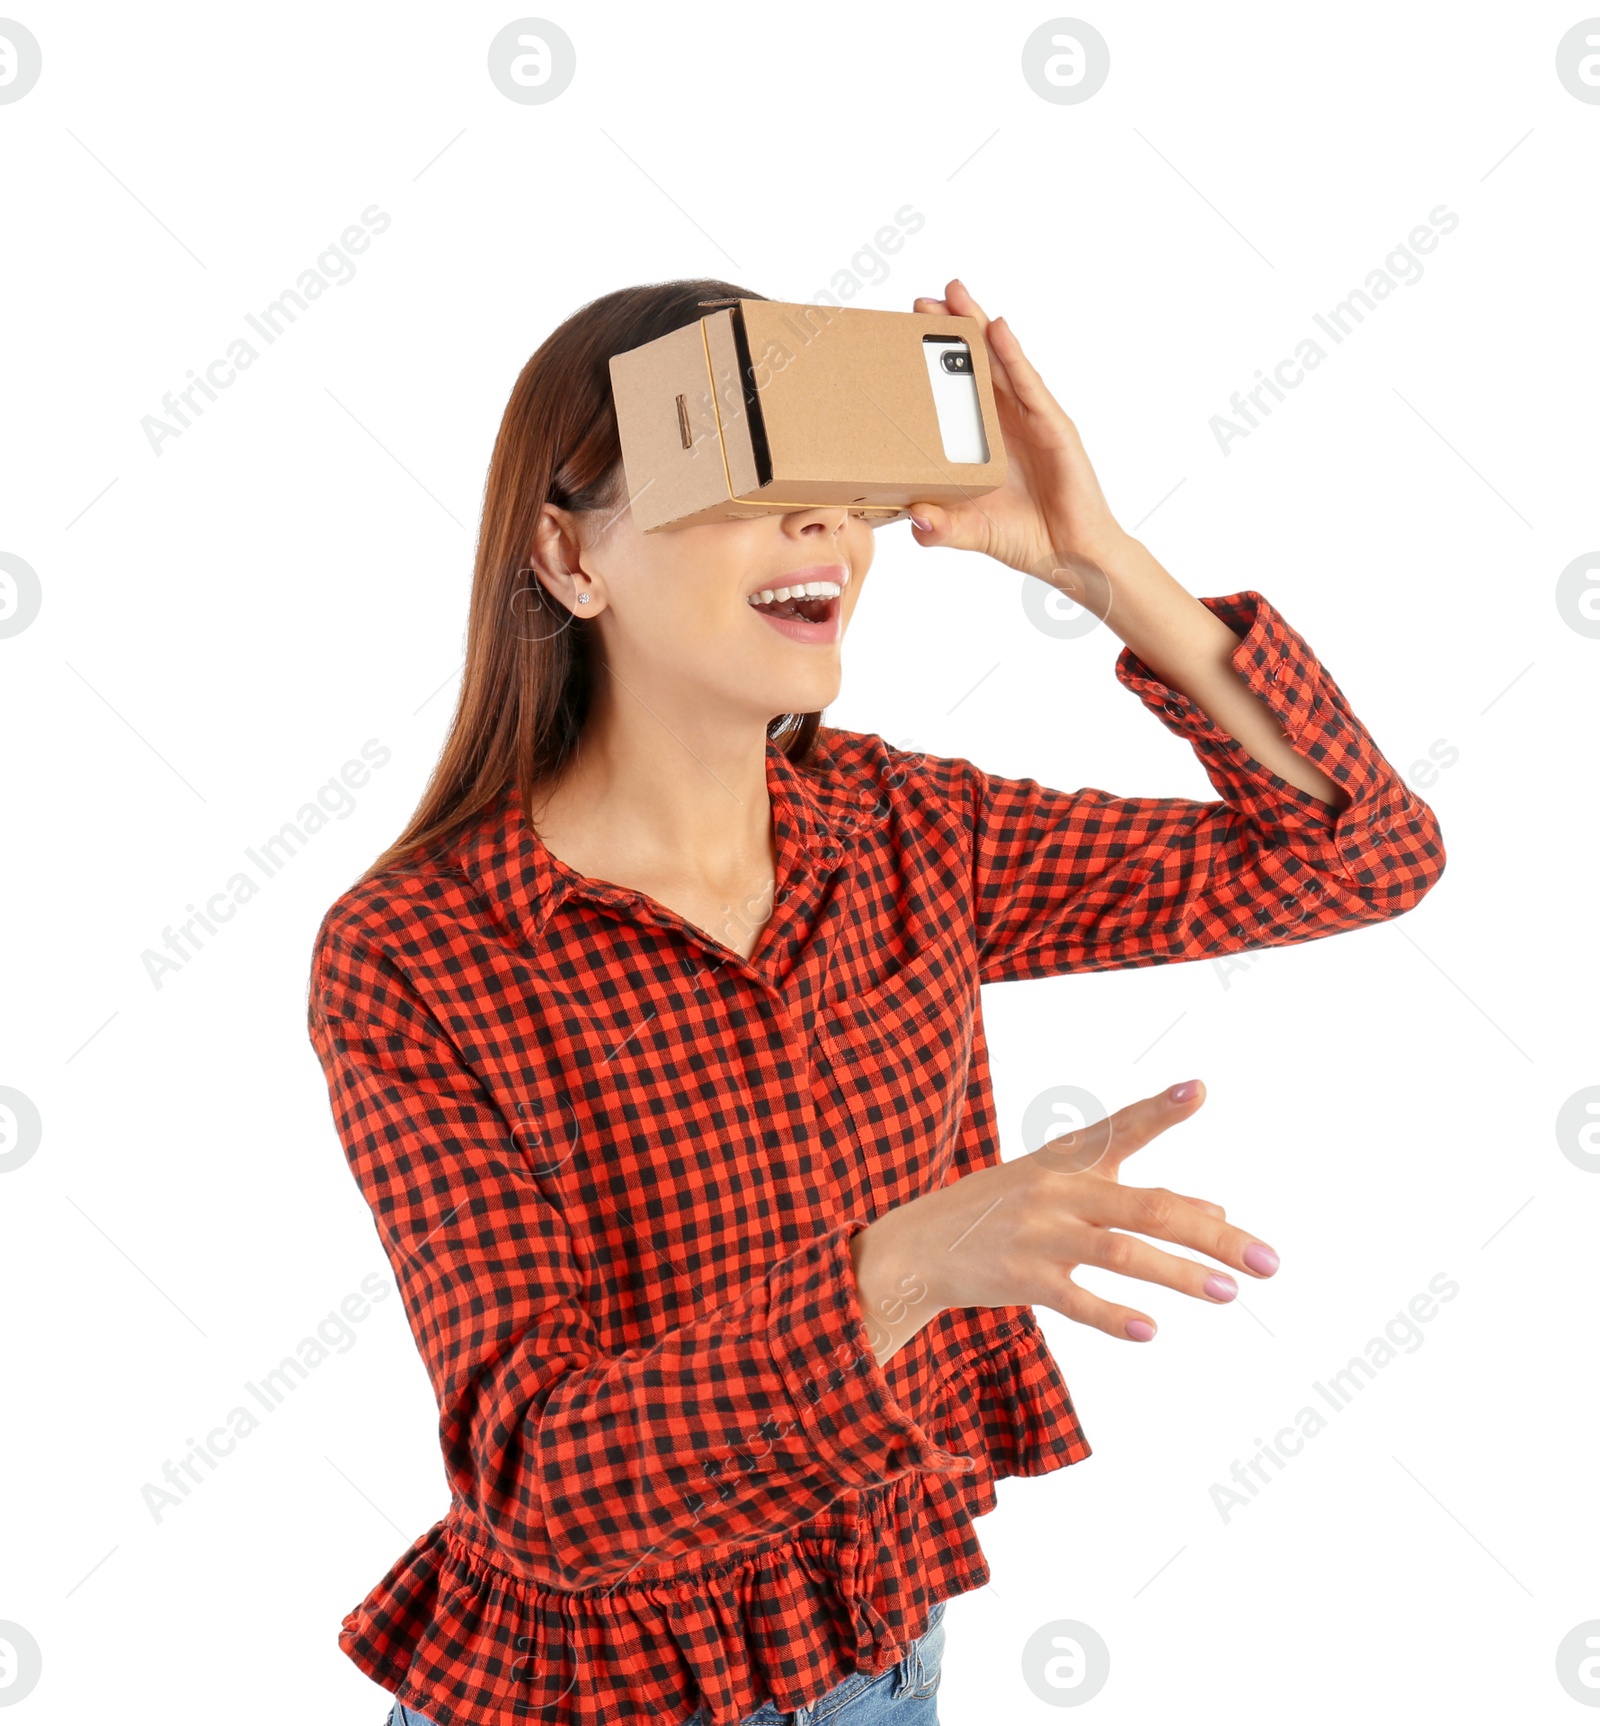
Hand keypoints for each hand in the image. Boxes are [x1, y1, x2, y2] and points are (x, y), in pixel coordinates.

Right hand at [850, 1079, 1280, 1359]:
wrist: (916, 1246)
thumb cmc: (1003, 1213)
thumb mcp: (1063, 1190)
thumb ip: (1137, 1197)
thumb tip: (1219, 1210)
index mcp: (1067, 1160)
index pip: (1120, 1128)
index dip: (1159, 1110)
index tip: (1198, 1089)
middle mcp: (1056, 1190)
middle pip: (1145, 1207)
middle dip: (1212, 1233)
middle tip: (1269, 1260)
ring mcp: (1038, 1235)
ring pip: (1119, 1252)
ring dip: (1178, 1274)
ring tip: (1229, 1292)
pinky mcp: (1020, 1278)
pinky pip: (1074, 1299)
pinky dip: (1113, 1315)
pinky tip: (1151, 1331)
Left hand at [908, 277, 1127, 608]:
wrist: (1071, 556)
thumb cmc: (1025, 538)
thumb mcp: (970, 532)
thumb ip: (939, 528)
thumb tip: (913, 517)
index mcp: (983, 442)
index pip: (954, 393)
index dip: (933, 365)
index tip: (903, 337)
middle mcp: (1006, 423)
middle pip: (975, 366)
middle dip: (951, 331)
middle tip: (919, 302)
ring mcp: (1031, 420)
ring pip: (1001, 363)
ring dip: (978, 326)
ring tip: (953, 293)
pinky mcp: (1053, 426)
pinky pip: (1029, 384)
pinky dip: (1013, 355)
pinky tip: (995, 328)